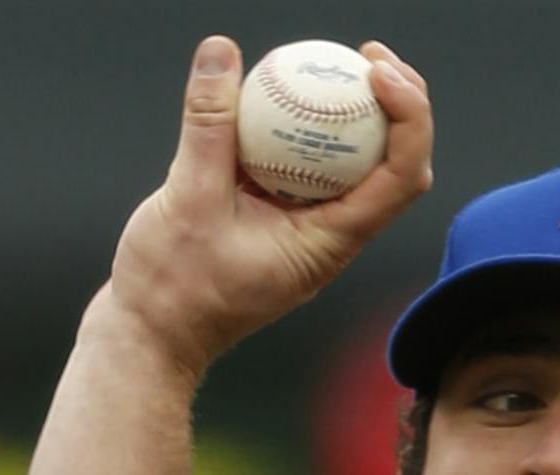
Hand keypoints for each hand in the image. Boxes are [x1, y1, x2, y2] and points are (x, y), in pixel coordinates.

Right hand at [105, 36, 433, 377]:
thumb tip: (222, 52)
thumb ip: (208, 125)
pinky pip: (306, 167)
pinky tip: (280, 92)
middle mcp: (332, 237)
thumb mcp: (187, 198)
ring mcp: (307, 230)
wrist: (150, 336)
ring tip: (337, 61)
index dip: (409, 118)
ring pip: (353, 165)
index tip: (378, 71)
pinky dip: (305, 128)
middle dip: (398, 105)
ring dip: (356, 114)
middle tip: (370, 55)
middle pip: (392, 165)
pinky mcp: (278, 220)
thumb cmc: (172, 288)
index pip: (401, 178)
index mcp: (332, 244)